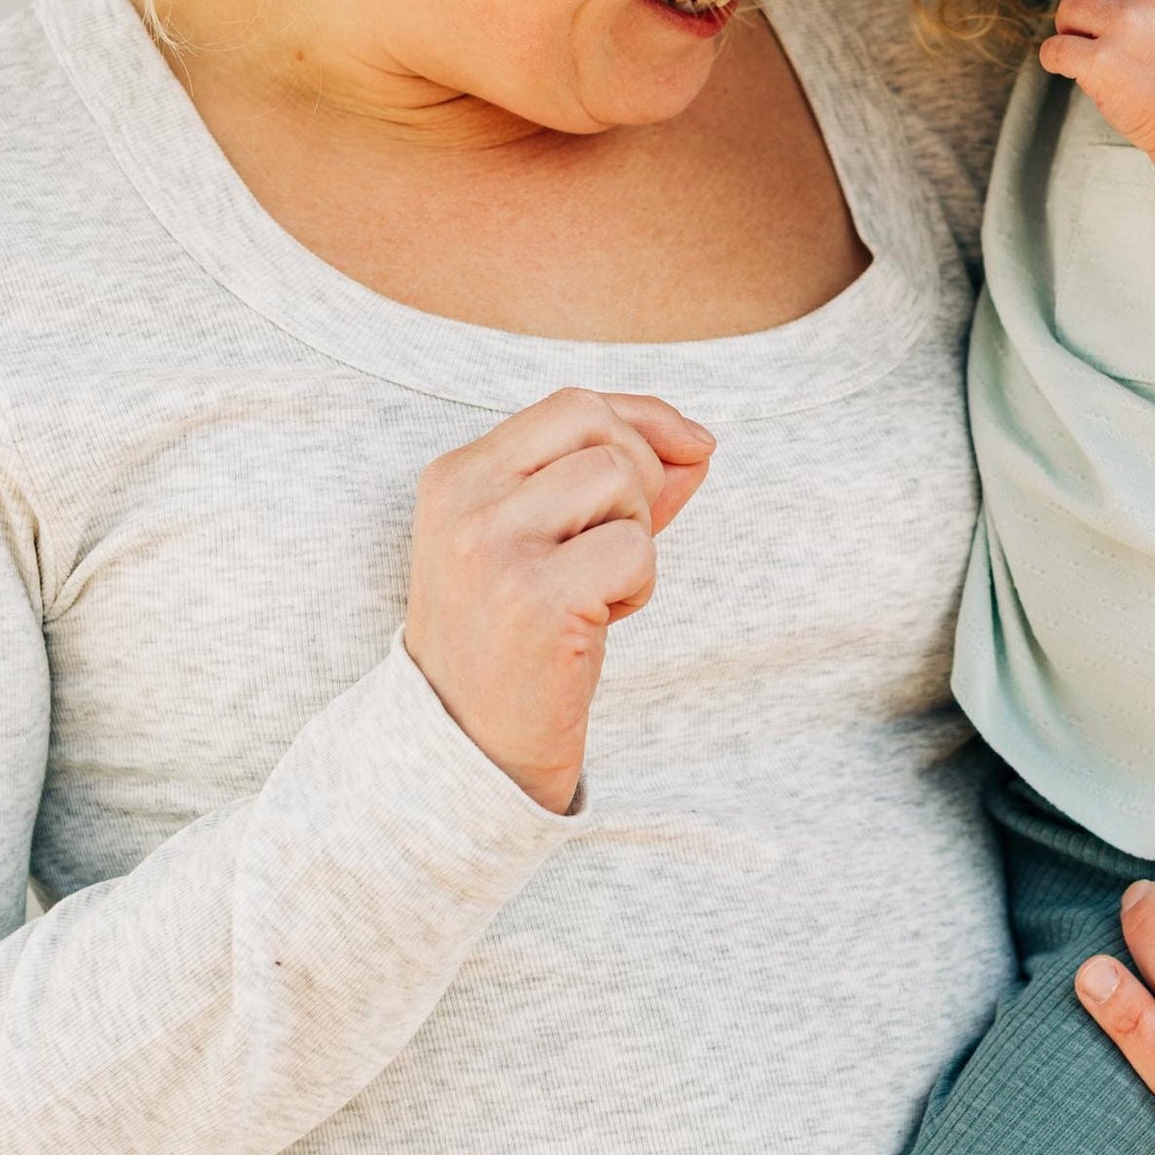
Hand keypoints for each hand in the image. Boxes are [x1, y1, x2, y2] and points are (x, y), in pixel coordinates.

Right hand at [405, 388, 714, 813]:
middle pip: (598, 428)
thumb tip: (698, 444)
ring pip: (619, 479)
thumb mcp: (545, 545)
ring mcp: (494, 546)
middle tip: (622, 546)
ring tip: (600, 587)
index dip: (646, 419)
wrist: (465, 748)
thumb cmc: (511, 642)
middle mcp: (466, 500)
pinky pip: (634, 549)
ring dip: (637, 535)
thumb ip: (615, 488)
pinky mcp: (535, 598)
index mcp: (456, 476)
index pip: (571, 405)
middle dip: (643, 476)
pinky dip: (639, 585)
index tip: (692, 445)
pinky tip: (600, 622)